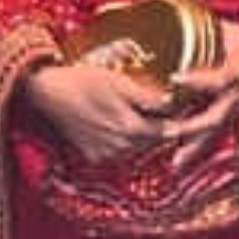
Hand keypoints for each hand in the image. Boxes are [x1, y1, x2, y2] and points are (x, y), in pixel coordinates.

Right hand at [18, 60, 177, 164]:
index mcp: (131, 129)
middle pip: (153, 141)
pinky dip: (124, 141)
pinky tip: (119, 124)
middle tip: (171, 114)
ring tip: (143, 115)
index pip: (167, 132)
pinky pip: (118, 152)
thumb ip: (147, 98)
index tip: (191, 116)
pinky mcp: (93, 157)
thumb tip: (171, 104)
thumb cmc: (83, 81)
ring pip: (136, 147)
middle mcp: (121, 147)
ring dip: (143, 135)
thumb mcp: (119, 82)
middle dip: (163, 128)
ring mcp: (106, 155)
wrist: (48, 93)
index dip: (181, 123)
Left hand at [161, 19, 238, 169]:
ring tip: (175, 163)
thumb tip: (174, 15)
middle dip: (191, 127)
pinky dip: (198, 150)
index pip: (217, 78)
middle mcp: (236, 96)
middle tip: (166, 131)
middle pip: (214, 117)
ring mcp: (236, 110)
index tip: (174, 78)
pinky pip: (216, 136)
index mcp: (237, 72)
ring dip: (194, 148)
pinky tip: (180, 163)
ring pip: (214, 132)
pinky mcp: (234, 118)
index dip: (196, 80)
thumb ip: (206, 27)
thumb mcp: (236, 32)